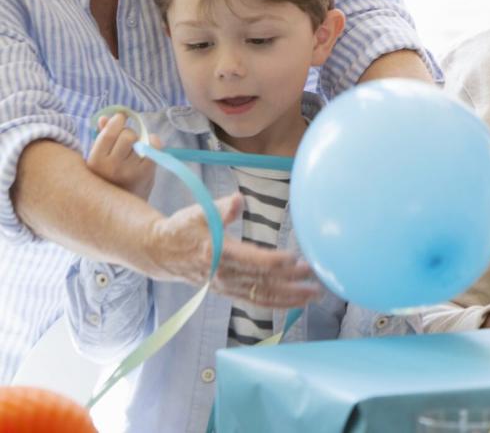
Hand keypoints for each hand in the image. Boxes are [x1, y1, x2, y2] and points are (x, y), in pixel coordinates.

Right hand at [87, 113, 158, 199]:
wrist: (122, 207)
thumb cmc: (109, 179)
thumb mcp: (99, 160)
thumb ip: (102, 137)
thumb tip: (105, 118)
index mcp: (95, 162)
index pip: (109, 133)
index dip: (117, 121)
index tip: (120, 117)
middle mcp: (111, 167)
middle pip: (127, 135)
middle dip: (129, 134)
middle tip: (127, 141)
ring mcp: (130, 171)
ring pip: (140, 141)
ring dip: (140, 141)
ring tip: (134, 151)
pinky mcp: (146, 174)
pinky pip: (154, 148)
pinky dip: (154, 143)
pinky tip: (149, 147)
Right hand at [145, 192, 320, 307]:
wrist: (159, 252)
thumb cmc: (182, 228)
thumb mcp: (198, 212)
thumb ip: (222, 209)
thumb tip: (238, 200)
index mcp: (217, 253)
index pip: (250, 261)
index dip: (273, 261)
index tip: (295, 258)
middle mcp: (223, 275)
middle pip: (261, 282)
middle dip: (290, 283)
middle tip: (316, 279)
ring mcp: (225, 286)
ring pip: (261, 296)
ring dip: (289, 298)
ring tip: (313, 295)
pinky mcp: (228, 292)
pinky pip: (254, 301)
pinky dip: (276, 304)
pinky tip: (296, 302)